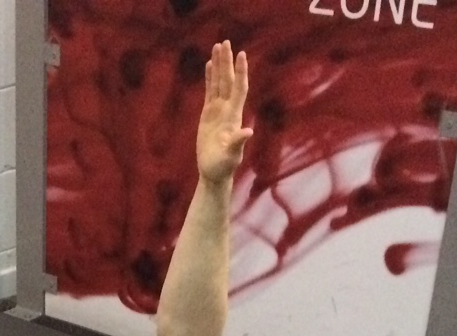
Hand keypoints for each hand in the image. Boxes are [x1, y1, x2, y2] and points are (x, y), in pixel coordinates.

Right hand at [196, 41, 252, 185]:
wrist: (214, 172)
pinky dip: (210, 78)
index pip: (238, 88)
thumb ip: (238, 142)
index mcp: (233, 116)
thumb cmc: (223, 166)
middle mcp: (227, 110)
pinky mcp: (208, 115)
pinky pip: (210, 91)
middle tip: (225, 42)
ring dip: (219, 65)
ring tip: (217, 47)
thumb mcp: (231, 156)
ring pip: (219, 83)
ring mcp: (218, 111)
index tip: (241, 55)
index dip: (240, 72)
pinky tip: (209, 65)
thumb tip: (248, 131)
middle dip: (227, 62)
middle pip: (228, 80)